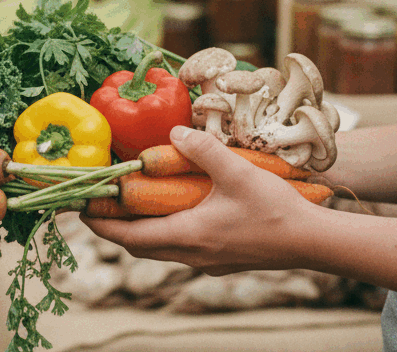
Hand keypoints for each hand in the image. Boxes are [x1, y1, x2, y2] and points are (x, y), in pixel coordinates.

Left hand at [81, 126, 315, 275]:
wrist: (315, 243)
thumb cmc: (276, 210)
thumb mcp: (237, 172)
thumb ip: (203, 150)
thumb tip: (175, 134)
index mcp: (188, 236)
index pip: (130, 237)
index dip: (102, 224)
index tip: (81, 210)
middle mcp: (191, 255)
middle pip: (139, 246)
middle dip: (114, 227)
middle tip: (98, 205)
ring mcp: (206, 261)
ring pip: (159, 249)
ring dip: (139, 230)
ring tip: (127, 206)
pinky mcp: (220, 260)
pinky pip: (179, 248)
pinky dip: (162, 232)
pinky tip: (170, 212)